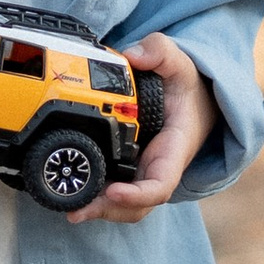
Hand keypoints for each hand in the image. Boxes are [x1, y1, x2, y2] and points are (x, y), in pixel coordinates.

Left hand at [68, 33, 213, 226]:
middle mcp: (158, 168)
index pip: (160, 184)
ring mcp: (142, 172)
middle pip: (137, 205)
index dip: (138, 194)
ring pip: (123, 205)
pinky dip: (94, 196)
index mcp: (174, 150)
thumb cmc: (188, 88)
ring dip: (98, 209)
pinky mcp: (128, 169)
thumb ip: (161, 52)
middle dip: (108, 210)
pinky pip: (112, 191)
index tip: (114, 191)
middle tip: (76, 210)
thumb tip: (134, 56)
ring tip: (68, 207)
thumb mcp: (180, 63)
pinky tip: (69, 192)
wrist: (195, 101)